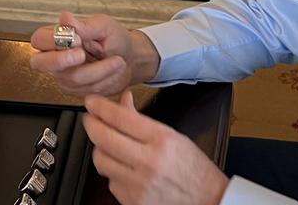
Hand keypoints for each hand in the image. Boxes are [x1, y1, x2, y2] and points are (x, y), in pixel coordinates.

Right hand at [29, 12, 160, 96]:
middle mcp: (55, 57)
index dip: (53, 40)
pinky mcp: (75, 90)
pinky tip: (113, 71)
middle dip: (61, 60)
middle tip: (82, 55)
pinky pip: (86, 89)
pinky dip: (105, 79)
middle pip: (40, 63)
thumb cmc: (114, 39)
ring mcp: (63, 76)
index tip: (76, 39)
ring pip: (72, 78)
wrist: (129, 58)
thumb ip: (84, 25)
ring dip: (100, 69)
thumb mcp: (103, 26)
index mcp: (58, 37)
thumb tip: (65, 18)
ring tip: (117, 60)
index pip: (39, 39)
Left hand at [83, 91, 228, 204]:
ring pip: (101, 160)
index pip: (121, 118)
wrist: (208, 201)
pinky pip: (110, 181)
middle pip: (103, 138)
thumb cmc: (195, 170)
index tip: (92, 102)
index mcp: (162, 140)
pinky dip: (112, 172)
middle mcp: (149, 162)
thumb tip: (123, 102)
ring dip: (100, 149)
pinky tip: (123, 168)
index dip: (100, 107)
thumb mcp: (174, 137)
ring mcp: (138, 184)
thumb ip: (143, 120)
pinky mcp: (132, 201)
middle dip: (91, 124)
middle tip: (89, 118)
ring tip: (108, 144)